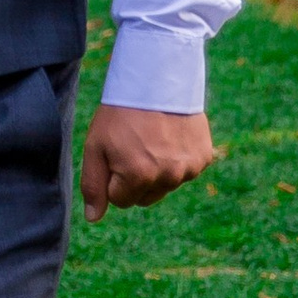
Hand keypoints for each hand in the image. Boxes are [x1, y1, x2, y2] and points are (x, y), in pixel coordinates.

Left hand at [81, 104, 214, 217]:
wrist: (157, 78)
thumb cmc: (120, 113)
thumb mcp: (95, 146)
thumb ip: (93, 185)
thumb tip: (93, 218)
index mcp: (138, 177)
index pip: (121, 201)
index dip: (114, 178)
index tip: (116, 153)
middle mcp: (167, 177)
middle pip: (145, 198)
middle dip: (136, 179)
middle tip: (134, 146)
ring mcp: (188, 168)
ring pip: (166, 185)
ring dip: (158, 170)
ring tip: (153, 139)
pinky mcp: (204, 157)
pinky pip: (186, 172)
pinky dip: (178, 159)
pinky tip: (171, 137)